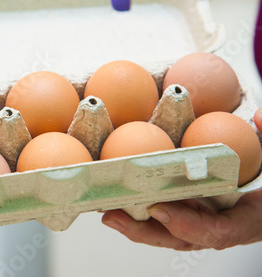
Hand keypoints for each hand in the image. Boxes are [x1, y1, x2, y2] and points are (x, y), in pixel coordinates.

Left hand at [102, 108, 261, 249]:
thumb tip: (258, 117)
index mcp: (248, 221)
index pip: (218, 231)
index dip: (188, 225)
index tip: (159, 210)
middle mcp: (222, 228)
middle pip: (181, 238)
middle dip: (145, 231)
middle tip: (114, 217)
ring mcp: (206, 224)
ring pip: (169, 232)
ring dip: (137, 225)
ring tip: (107, 212)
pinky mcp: (194, 215)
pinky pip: (167, 218)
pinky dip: (143, 214)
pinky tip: (119, 202)